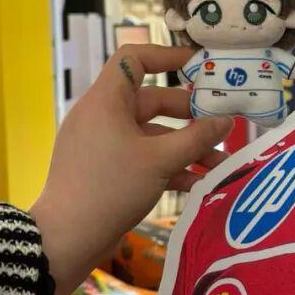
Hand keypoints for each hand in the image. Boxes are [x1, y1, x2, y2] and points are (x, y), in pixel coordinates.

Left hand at [30, 46, 232, 294]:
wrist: (67, 238)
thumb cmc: (110, 187)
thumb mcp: (161, 160)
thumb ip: (198, 138)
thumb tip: (227, 121)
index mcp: (106, 101)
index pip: (135, 59)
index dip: (168, 56)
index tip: (199, 67)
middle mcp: (102, 116)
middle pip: (152, 101)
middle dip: (190, 115)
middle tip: (224, 124)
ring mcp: (103, 145)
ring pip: (151, 135)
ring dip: (185, 147)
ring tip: (220, 164)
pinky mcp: (105, 170)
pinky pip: (142, 157)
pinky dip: (169, 166)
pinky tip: (197, 183)